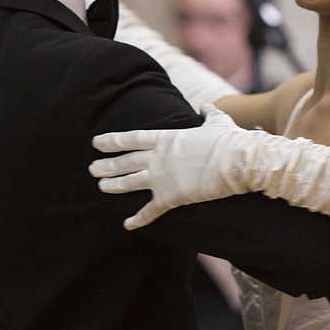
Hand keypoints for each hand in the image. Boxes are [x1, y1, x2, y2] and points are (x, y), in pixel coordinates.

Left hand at [90, 104, 244, 229]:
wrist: (237, 161)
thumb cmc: (228, 141)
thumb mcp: (217, 121)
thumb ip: (208, 113)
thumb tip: (207, 105)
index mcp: (166, 138)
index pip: (132, 139)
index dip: (112, 141)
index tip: (97, 143)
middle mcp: (158, 157)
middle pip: (125, 162)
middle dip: (106, 165)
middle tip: (91, 168)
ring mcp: (162, 177)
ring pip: (130, 182)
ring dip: (113, 185)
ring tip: (100, 186)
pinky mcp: (171, 197)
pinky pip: (150, 210)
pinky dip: (138, 219)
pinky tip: (126, 225)